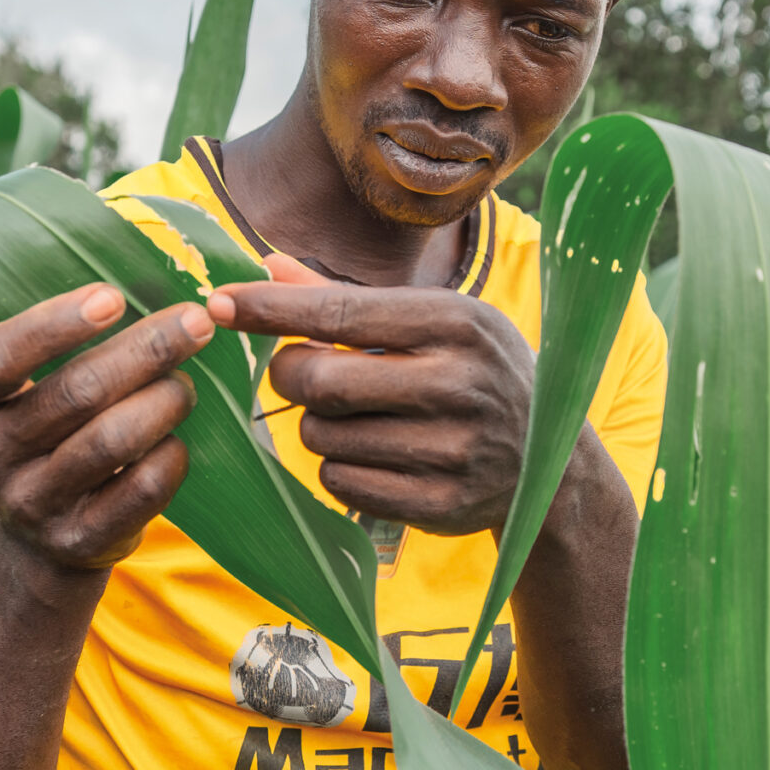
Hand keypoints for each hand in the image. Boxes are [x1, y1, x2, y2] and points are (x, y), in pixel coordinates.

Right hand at [0, 284, 215, 572]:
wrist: (40, 537)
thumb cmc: (50, 433)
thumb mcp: (31, 389)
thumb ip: (68, 343)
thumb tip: (153, 282)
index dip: (55, 324)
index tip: (113, 296)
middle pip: (76, 393)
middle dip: (146, 349)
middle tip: (195, 321)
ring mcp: (31, 504)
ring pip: (112, 440)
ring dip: (164, 400)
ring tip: (187, 384)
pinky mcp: (78, 541)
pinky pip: (141, 489)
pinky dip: (171, 455)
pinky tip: (177, 439)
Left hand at [206, 254, 533, 534]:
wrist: (550, 460)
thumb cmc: (472, 369)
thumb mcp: (432, 318)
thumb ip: (345, 297)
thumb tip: (265, 264)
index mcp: (456, 323)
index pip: (339, 312)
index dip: (270, 308)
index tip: (219, 300)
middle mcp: (459, 384)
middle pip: (320, 380)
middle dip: (292, 374)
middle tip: (301, 370)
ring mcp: (454, 451)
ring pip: (322, 436)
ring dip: (317, 424)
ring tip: (358, 415)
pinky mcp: (440, 506)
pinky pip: (341, 484)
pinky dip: (338, 467)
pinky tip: (374, 453)